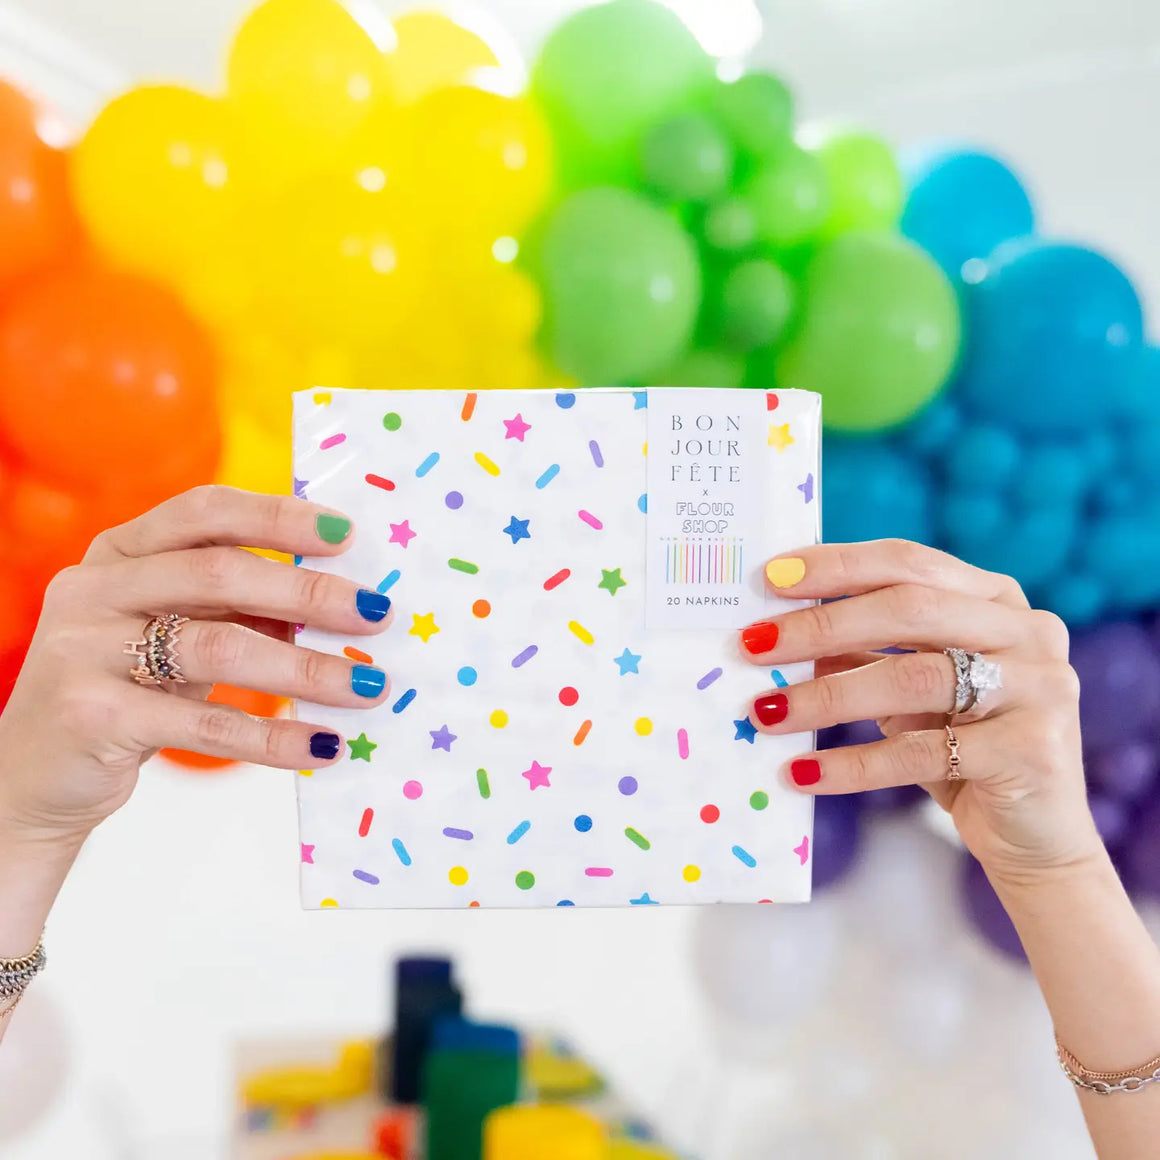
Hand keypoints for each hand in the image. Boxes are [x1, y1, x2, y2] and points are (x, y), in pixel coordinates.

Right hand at [0, 486, 391, 847]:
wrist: (32, 778)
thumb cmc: (126, 691)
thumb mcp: (174, 634)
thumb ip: (235, 607)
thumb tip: (339, 599)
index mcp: (119, 552)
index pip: (204, 512)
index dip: (278, 517)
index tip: (348, 535)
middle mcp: (94, 589)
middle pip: (219, 573)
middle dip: (309, 592)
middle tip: (377, 614)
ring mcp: (84, 651)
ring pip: (218, 646)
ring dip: (306, 669)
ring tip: (370, 686)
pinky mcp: (92, 717)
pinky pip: (204, 725)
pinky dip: (273, 738)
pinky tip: (323, 746)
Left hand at [740, 540, 1099, 886]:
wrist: (1037, 838)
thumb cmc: (962, 748)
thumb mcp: (909, 691)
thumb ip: (862, 651)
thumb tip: (775, 630)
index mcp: (996, 599)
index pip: (908, 562)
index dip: (836, 566)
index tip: (769, 578)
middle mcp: (1028, 632)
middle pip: (910, 609)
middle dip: (821, 624)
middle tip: (753, 645)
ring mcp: (1039, 687)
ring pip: (914, 678)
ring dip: (826, 696)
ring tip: (765, 713)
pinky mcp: (1032, 750)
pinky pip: (922, 751)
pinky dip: (853, 763)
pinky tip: (802, 773)